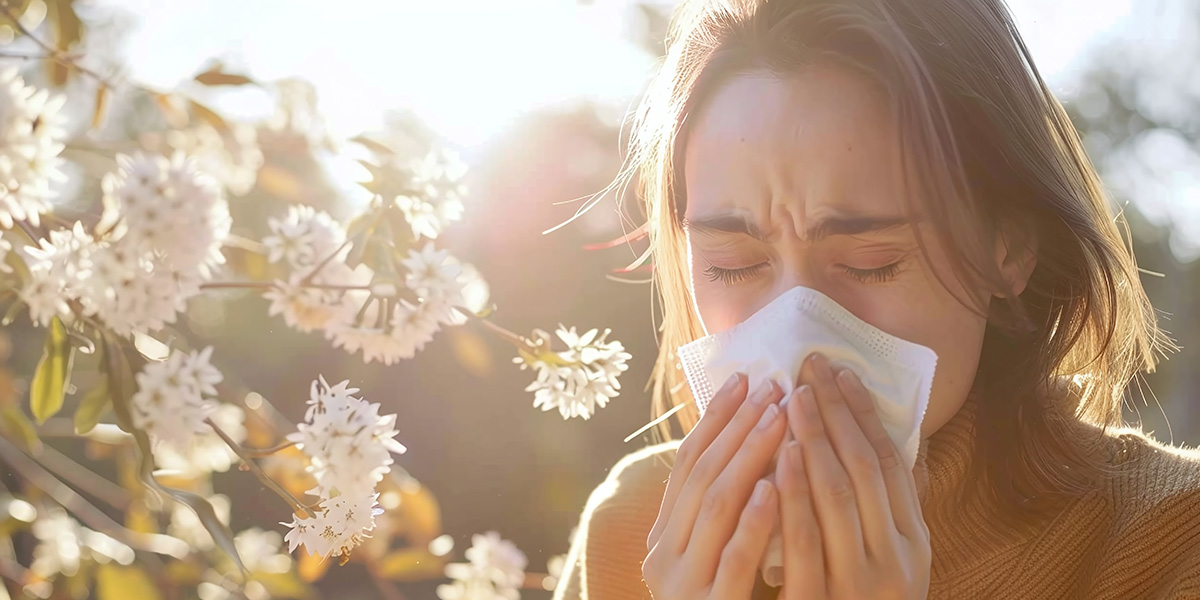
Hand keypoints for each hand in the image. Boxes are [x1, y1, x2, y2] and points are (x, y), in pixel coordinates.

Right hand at [643, 373, 787, 598]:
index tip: (744, 378)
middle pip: (701, 477)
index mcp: (663, 538)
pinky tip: (777, 487)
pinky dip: (754, 520)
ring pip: (715, 507)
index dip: (715, 419)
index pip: (686, 465)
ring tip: (779, 417)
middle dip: (738, 428)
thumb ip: (727, 511)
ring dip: (749, 457)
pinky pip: (733, 559)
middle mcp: (664, 557)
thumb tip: (754, 443)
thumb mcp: (718, 554)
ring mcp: (683, 585)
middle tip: (771, 387)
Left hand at [775, 352, 930, 598]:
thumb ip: (889, 509)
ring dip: (814, 443)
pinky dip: (792, 498)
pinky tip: (777, 462)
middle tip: (809, 370)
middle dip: (835, 415)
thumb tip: (890, 441)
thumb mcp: (890, 560)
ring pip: (836, 500)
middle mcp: (896, 564)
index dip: (865, 416)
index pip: (889, 467)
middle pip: (862, 473)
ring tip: (792, 400)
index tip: (841, 373)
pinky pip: (805, 545)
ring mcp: (860, 586)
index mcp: (914, 546)